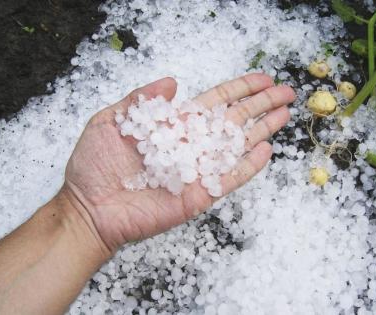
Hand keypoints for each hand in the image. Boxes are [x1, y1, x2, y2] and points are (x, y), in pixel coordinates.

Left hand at [61, 74, 295, 253]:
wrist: (88, 208)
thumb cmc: (94, 166)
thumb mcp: (111, 121)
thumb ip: (141, 100)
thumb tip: (172, 80)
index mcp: (174, 125)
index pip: (215, 102)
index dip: (240, 89)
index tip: (262, 79)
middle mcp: (191, 145)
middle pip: (234, 120)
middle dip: (261, 105)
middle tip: (287, 92)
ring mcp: (197, 171)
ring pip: (237, 146)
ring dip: (262, 130)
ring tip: (285, 114)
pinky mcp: (198, 195)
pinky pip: (229, 179)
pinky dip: (248, 166)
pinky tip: (266, 151)